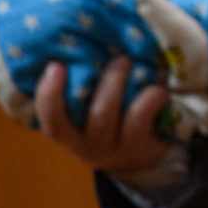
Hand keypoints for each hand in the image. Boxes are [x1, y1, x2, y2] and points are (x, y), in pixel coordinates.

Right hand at [34, 56, 173, 176]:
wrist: (135, 162)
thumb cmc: (109, 126)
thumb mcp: (89, 115)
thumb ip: (85, 90)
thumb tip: (87, 45)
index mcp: (68, 133)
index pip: (50, 118)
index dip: (49, 94)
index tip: (55, 66)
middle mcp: (86, 144)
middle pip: (88, 115)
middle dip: (104, 83)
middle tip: (120, 58)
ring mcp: (112, 148)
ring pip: (107, 116)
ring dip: (119, 86)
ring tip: (132, 64)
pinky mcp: (138, 149)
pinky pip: (140, 121)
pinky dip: (150, 100)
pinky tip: (158, 88)